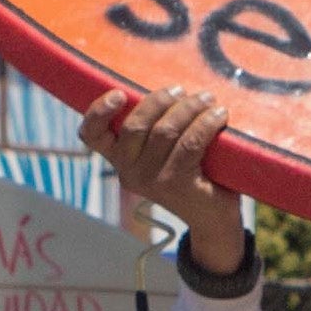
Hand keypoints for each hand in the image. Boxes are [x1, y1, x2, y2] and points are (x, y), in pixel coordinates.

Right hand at [80, 86, 247, 279]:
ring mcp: (152, 180)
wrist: (212, 219)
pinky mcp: (177, 183)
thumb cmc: (190, 175)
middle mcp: (128, 172)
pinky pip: (190, 142)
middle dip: (162, 100)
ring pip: (166, 130)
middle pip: (136, 124)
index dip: (98, 111)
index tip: (119, 94)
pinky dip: (206, 123)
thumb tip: (170, 91)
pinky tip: (219, 116)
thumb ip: (154, 129)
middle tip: (184, 91)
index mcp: (119, 160)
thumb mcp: (163, 153)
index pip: (92, 135)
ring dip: (190, 108)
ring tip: (208, 100)